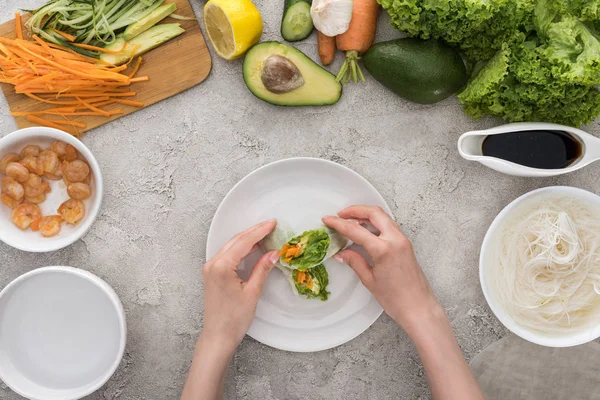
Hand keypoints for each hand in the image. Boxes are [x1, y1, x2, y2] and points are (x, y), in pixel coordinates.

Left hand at [201, 220, 279, 350]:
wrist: (218, 336)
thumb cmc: (234, 319)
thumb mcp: (252, 292)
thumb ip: (262, 269)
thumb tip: (274, 253)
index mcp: (222, 267)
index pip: (243, 242)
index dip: (259, 231)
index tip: (272, 223)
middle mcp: (213, 264)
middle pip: (236, 240)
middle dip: (254, 231)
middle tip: (271, 225)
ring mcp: (210, 268)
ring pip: (231, 246)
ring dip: (248, 239)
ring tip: (265, 233)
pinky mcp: (212, 273)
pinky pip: (228, 254)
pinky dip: (241, 248)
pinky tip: (252, 247)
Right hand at [323, 206, 438, 335]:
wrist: (419, 307)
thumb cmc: (396, 299)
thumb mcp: (369, 280)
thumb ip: (355, 262)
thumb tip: (341, 253)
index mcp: (383, 249)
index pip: (356, 230)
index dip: (339, 223)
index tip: (327, 219)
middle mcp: (395, 240)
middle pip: (374, 213)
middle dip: (355, 210)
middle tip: (340, 214)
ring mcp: (403, 240)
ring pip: (383, 217)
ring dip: (366, 215)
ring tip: (350, 220)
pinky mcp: (406, 244)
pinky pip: (389, 226)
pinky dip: (375, 223)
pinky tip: (365, 230)